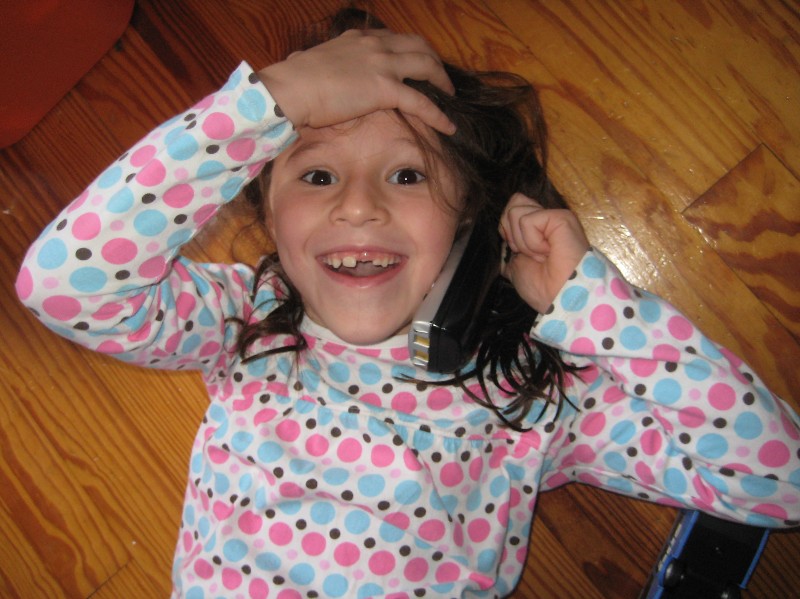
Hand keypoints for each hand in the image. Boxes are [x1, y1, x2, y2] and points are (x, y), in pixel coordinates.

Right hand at [257, 29, 455, 133]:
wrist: (290, 88)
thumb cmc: (293, 80)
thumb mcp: (310, 61)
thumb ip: (318, 61)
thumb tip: (301, 64)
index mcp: (357, 39)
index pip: (393, 38)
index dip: (409, 49)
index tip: (415, 62)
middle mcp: (374, 45)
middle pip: (418, 45)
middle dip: (433, 60)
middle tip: (439, 76)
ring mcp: (382, 64)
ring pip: (426, 66)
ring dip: (442, 80)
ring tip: (449, 95)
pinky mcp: (385, 88)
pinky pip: (421, 101)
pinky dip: (438, 115)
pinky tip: (448, 126)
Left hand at [499, 193, 589, 312]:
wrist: (559, 298)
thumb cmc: (543, 288)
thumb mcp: (516, 267)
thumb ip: (510, 251)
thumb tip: (503, 241)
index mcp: (538, 230)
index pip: (512, 209)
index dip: (506, 230)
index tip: (518, 252)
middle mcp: (547, 220)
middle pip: (513, 203)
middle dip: (512, 233)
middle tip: (530, 254)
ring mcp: (554, 217)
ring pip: (515, 211)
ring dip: (523, 241)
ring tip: (541, 255)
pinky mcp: (561, 217)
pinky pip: (527, 221)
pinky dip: (531, 242)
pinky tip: (547, 252)